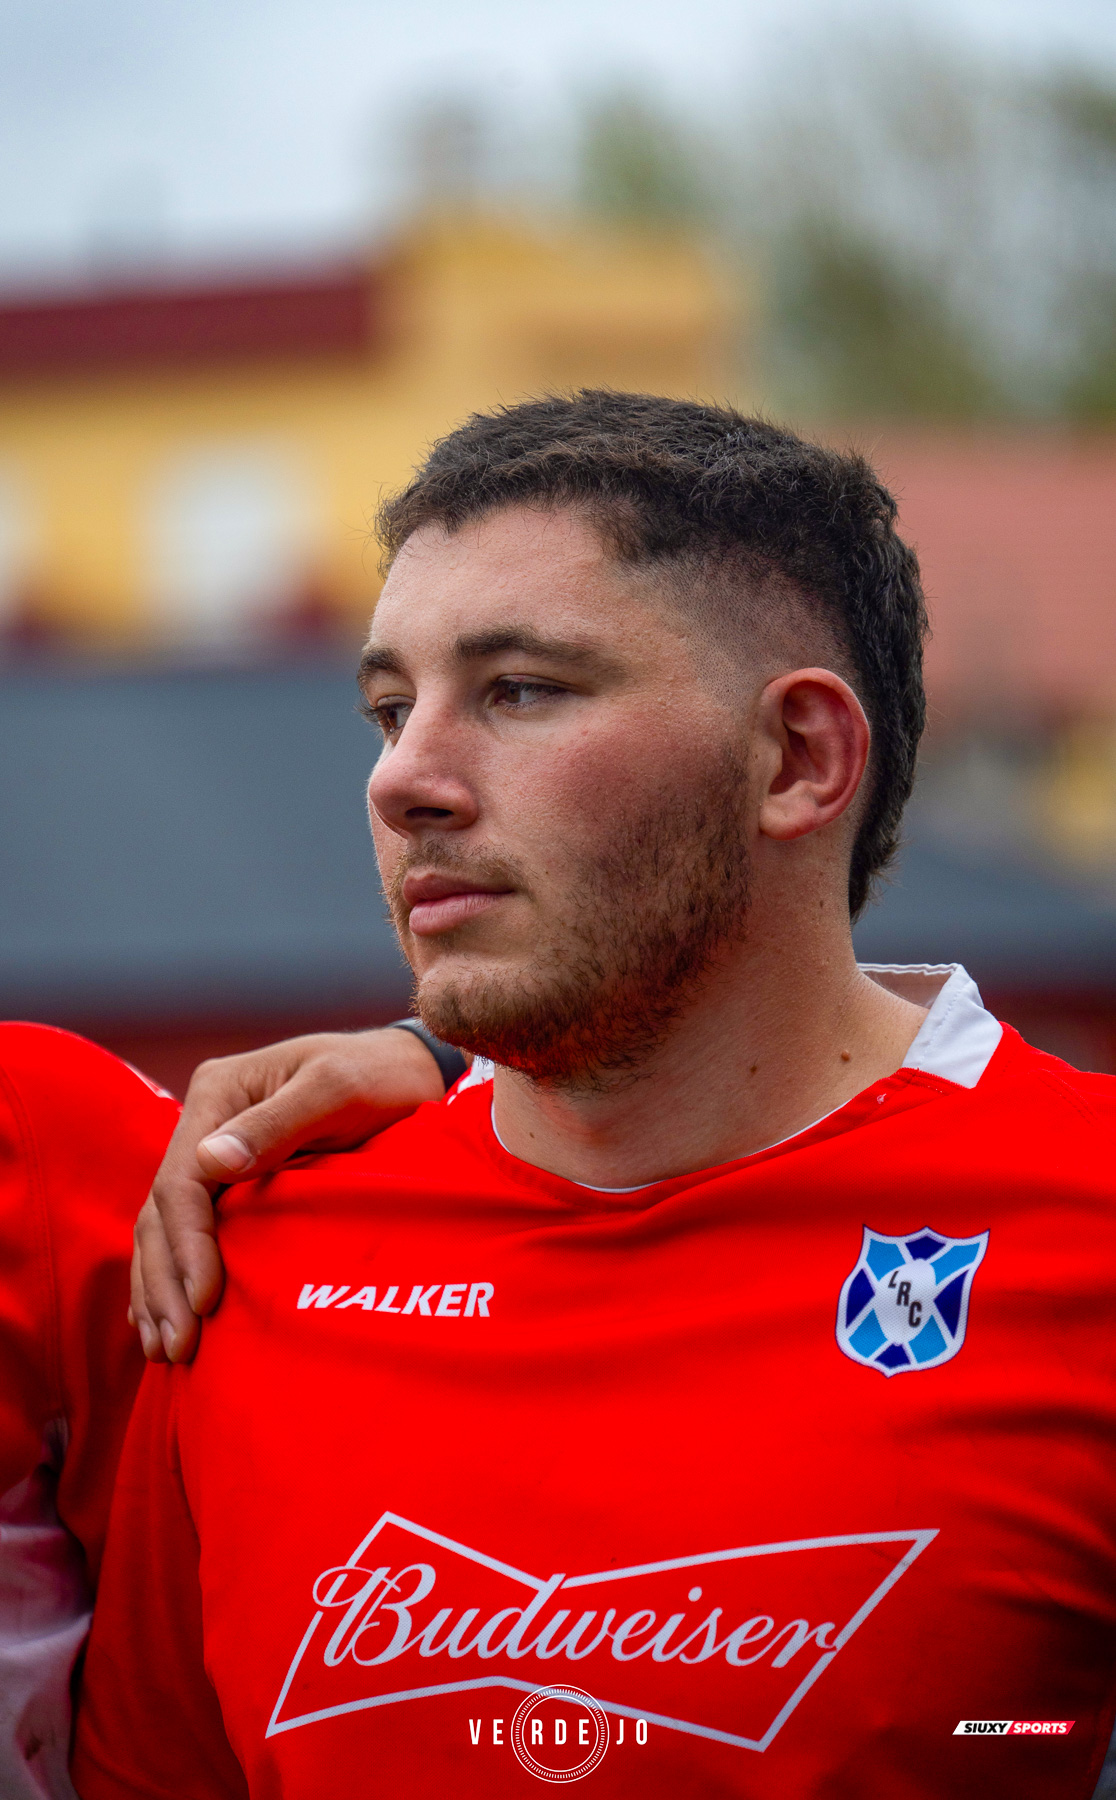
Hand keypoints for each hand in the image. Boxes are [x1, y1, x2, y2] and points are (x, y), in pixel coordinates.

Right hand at [130, 1029, 446, 1363]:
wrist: (408, 1070)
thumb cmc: (378, 1076)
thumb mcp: (335, 1089)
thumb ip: (278, 1122)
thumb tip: (212, 1161)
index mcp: (219, 1094)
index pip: (182, 1181)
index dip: (188, 1246)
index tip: (204, 1302)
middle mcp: (205, 1123)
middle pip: (162, 1212)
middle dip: (166, 1282)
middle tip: (177, 1348)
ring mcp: (212, 1152)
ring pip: (164, 1229)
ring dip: (161, 1290)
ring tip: (169, 1351)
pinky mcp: (229, 1182)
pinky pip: (187, 1232)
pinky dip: (173, 1277)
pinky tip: (166, 1321)